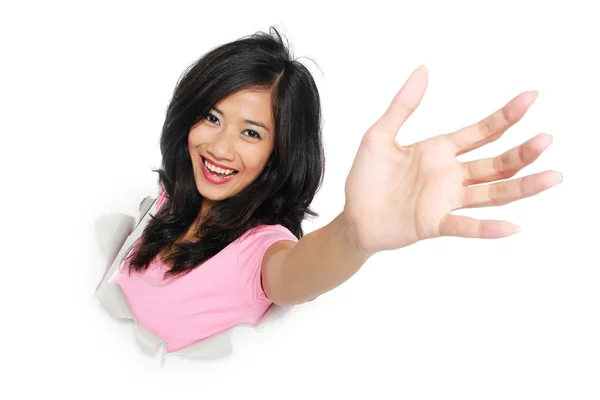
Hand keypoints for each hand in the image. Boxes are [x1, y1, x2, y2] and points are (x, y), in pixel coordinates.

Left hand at [343, 65, 561, 253]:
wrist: (352, 216)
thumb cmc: (366, 178)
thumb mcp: (379, 135)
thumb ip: (402, 105)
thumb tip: (423, 70)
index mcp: (440, 151)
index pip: (481, 132)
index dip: (505, 116)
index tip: (530, 97)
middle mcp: (450, 175)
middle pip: (495, 163)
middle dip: (522, 152)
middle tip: (546, 139)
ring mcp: (445, 200)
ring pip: (491, 193)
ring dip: (520, 186)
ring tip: (551, 177)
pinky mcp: (434, 224)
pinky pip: (465, 226)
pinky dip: (487, 228)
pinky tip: (511, 227)